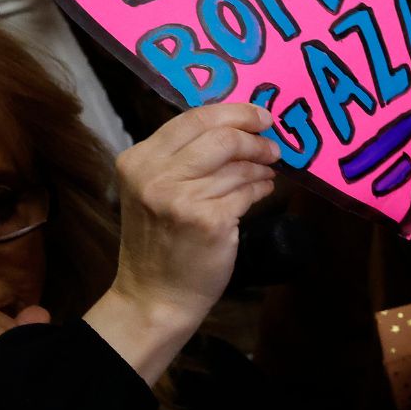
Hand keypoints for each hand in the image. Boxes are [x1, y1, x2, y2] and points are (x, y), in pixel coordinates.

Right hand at [109, 103, 279, 328]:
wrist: (154, 296)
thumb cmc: (161, 242)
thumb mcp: (155, 190)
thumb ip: (185, 157)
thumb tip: (239, 126)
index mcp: (138, 160)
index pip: (193, 118)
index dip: (235, 113)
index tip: (261, 116)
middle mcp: (154, 176)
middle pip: (220, 136)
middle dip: (254, 138)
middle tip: (272, 147)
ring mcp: (180, 199)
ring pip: (239, 166)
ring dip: (261, 168)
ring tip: (267, 173)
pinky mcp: (208, 221)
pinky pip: (248, 192)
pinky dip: (261, 189)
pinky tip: (263, 192)